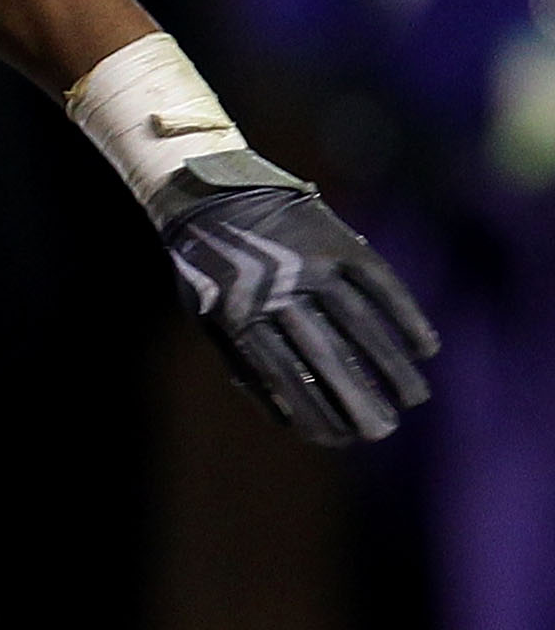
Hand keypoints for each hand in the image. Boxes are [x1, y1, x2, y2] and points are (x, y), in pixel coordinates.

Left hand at [152, 152, 437, 448]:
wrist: (208, 189)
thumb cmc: (205, 266)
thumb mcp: (205, 316)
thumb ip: (243, 362)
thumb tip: (289, 417)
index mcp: (237, 314)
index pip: (284, 376)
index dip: (315, 411)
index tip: (341, 440)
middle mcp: (276, 289)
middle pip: (326, 355)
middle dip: (359, 398)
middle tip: (385, 432)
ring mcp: (310, 261)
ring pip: (361, 322)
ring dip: (393, 363)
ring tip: (415, 397)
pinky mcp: (337, 238)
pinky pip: (381, 282)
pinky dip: (406, 314)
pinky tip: (425, 346)